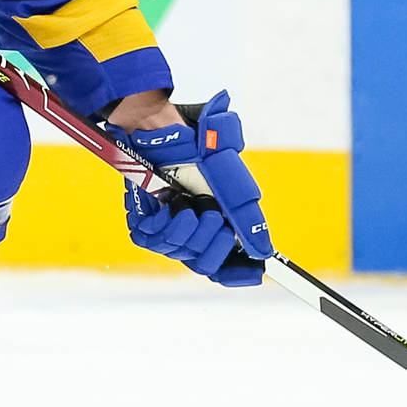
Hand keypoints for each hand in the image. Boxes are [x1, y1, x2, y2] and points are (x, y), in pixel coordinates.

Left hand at [110, 91, 273, 285]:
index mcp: (214, 225)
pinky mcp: (142, 221)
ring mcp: (165, 228)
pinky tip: (174, 209)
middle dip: (214, 245)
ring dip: (191, 232)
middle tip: (215, 218)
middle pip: (204, 265)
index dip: (236, 274)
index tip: (251, 274)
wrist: (167, 132)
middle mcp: (191, 231)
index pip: (223, 265)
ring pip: (181, 253)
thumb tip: (265, 252)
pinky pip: (154, 241)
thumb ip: (248, 219)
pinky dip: (167, 227)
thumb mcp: (232, 185)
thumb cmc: (200, 153)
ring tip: (192, 209)